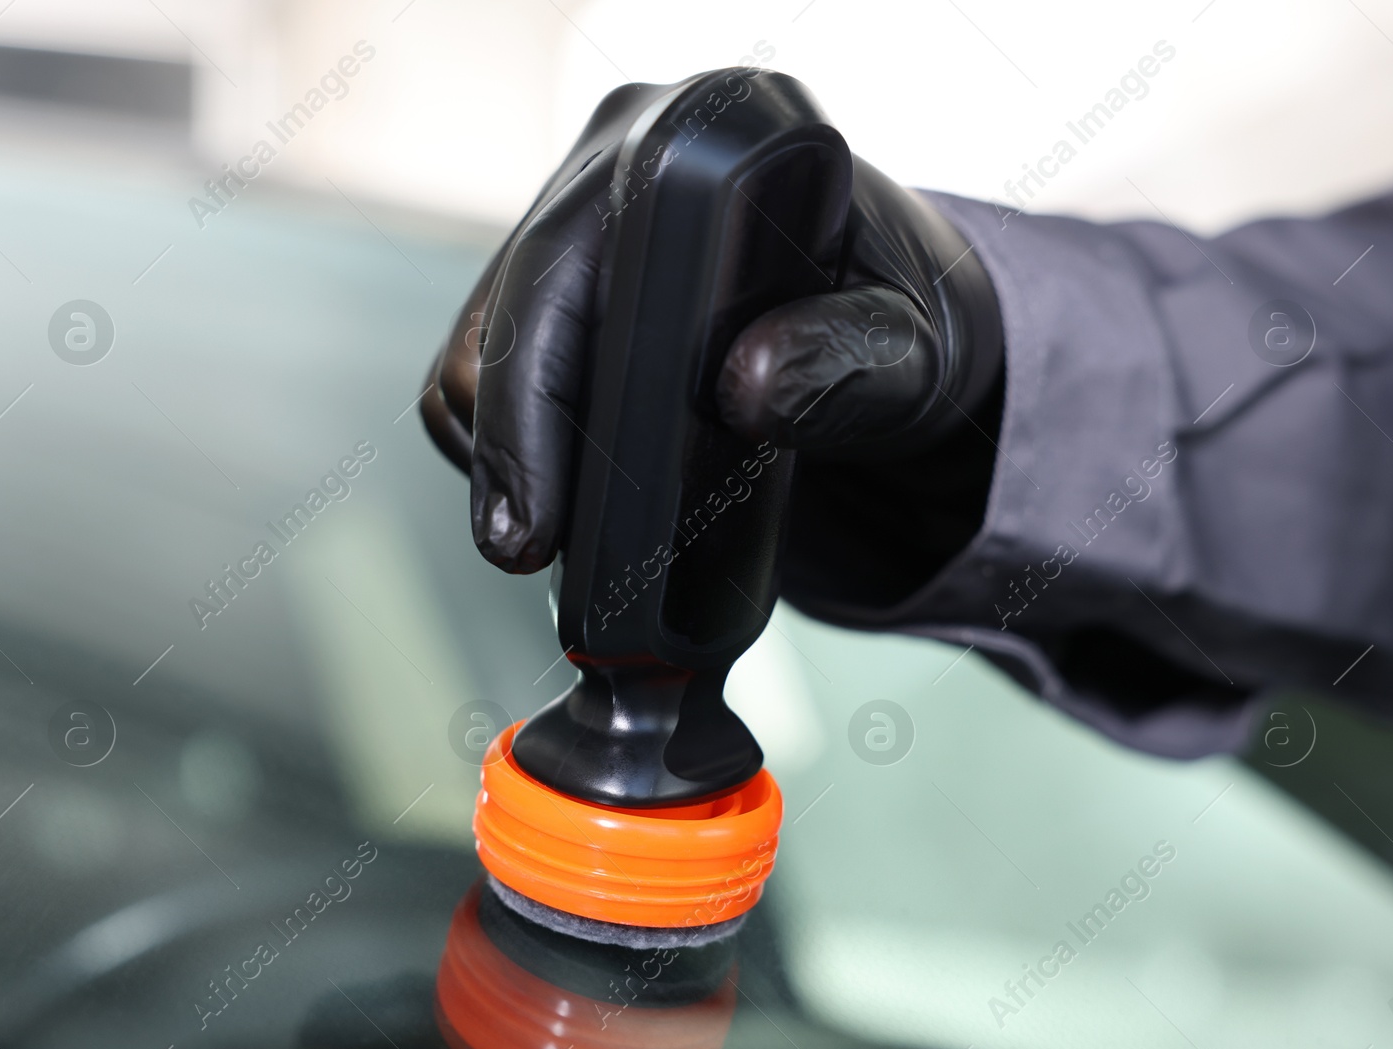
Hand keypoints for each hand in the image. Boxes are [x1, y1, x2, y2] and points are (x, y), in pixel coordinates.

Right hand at [422, 72, 1003, 609]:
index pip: (563, 270)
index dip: (530, 403)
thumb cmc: (903, 324)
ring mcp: (580, 221)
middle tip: (531, 555)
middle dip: (506, 449)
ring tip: (552, 538)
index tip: (537, 522)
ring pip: (483, 348)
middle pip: (503, 313)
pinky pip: (498, 369)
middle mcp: (619, 162)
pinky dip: (514, 443)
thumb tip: (744, 389)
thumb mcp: (909, 350)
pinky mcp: (565, 284)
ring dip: (502, 451)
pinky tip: (560, 498)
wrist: (891, 325)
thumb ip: (845, 361)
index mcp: (695, 149)